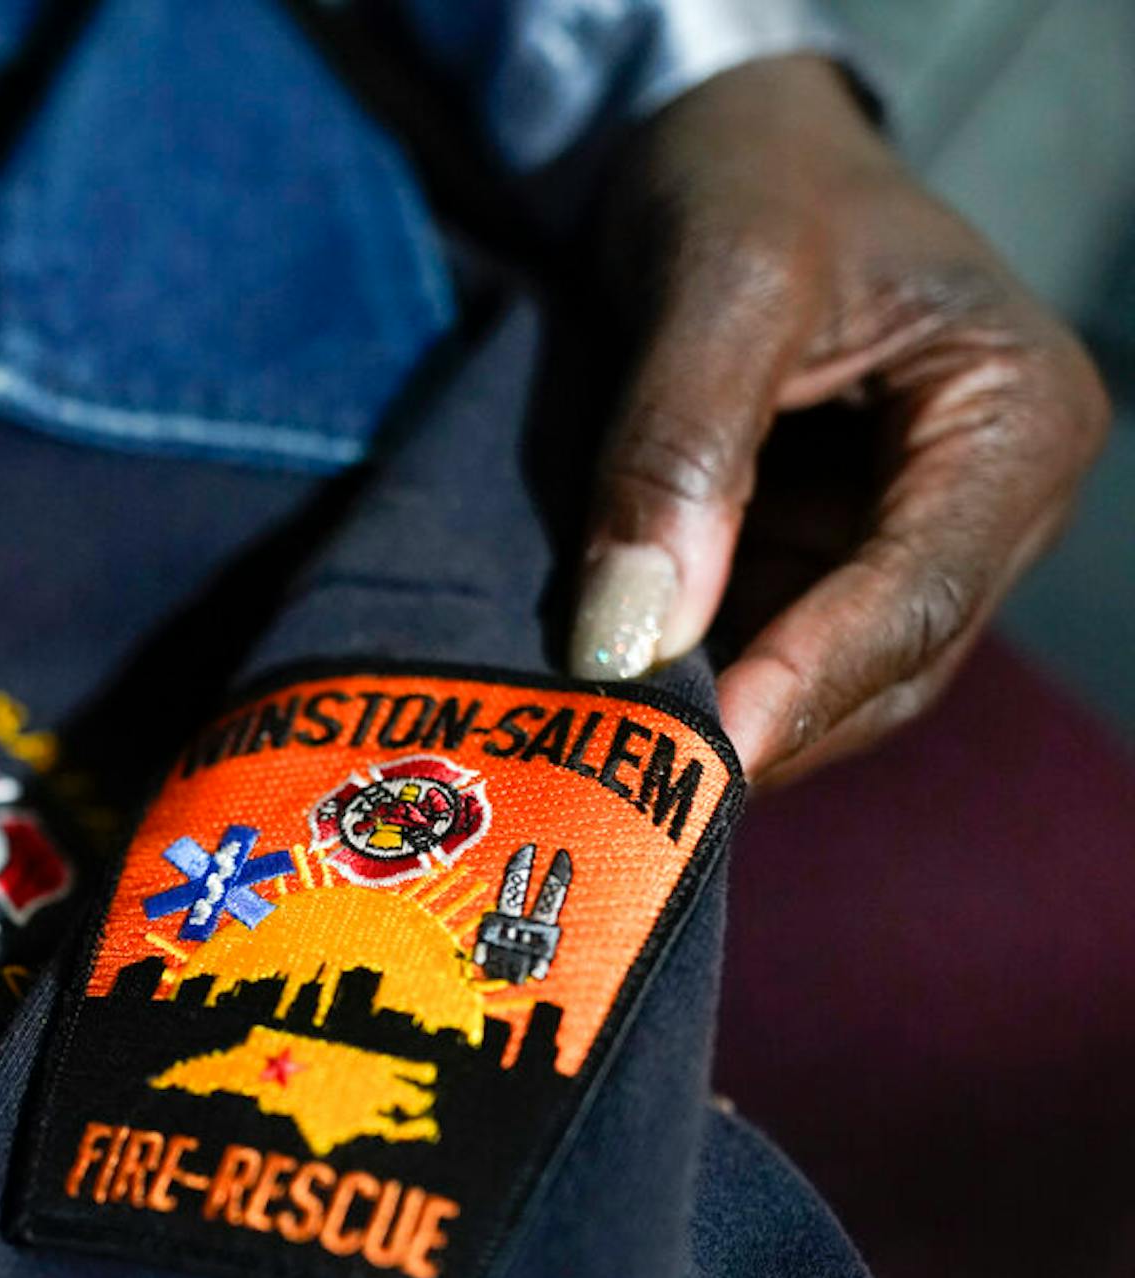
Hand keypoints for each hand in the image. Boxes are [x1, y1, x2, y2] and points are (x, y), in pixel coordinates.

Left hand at [568, 57, 1109, 783]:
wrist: (720, 145)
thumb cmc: (747, 180)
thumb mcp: (717, 282)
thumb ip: (679, 452)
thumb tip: (632, 640)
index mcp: (1016, 420)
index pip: (919, 594)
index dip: (808, 684)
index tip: (701, 756)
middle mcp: (984, 501)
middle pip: (883, 663)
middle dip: (760, 724)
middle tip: (629, 788)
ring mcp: (902, 538)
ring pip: (822, 677)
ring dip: (720, 719)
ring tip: (604, 762)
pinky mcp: (823, 554)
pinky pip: (766, 646)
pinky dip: (696, 681)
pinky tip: (610, 709)